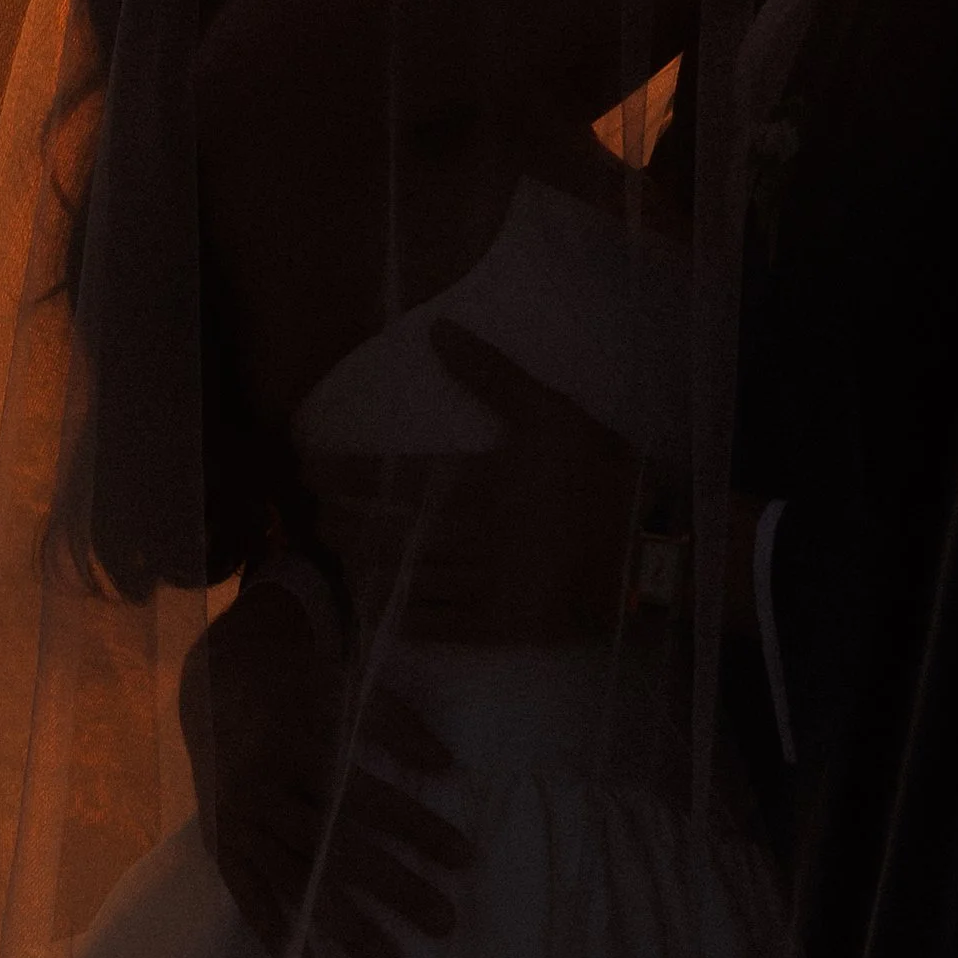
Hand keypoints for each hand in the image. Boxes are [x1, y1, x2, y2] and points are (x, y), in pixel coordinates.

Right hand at [185, 573, 471, 957]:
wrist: (212, 678)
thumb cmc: (293, 682)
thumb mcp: (341, 683)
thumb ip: (392, 721)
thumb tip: (446, 763)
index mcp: (297, 745)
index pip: (369, 796)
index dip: (418, 827)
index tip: (466, 857)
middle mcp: (264, 789)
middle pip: (337, 848)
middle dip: (394, 888)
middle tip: (445, 923)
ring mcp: (238, 822)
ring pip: (296, 881)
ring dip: (343, 925)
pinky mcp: (219, 843)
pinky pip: (245, 896)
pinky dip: (272, 932)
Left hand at [309, 318, 650, 646]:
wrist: (652, 549)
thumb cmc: (601, 474)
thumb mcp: (551, 411)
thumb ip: (490, 374)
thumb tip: (438, 329)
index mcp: (474, 481)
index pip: (386, 476)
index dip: (338, 471)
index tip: (305, 466)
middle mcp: (467, 535)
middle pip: (383, 532)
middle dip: (339, 522)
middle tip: (310, 514)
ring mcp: (481, 587)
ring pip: (402, 579)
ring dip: (360, 567)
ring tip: (334, 556)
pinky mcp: (499, 628)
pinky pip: (435, 626)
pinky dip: (399, 616)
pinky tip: (376, 608)